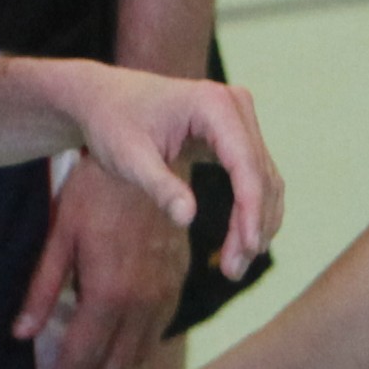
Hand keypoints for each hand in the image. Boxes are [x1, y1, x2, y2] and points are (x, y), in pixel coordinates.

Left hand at [14, 158, 189, 368]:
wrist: (152, 157)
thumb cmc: (97, 190)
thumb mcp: (61, 234)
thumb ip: (41, 289)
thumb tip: (20, 336)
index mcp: (110, 292)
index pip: (82, 358)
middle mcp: (143, 302)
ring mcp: (166, 294)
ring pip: (139, 357)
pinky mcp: (179, 283)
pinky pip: (158, 334)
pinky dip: (136, 358)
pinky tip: (119, 362)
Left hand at [39, 58, 281, 280]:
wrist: (105, 98)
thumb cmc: (112, 124)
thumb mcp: (128, 158)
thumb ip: (159, 186)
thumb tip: (187, 218)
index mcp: (213, 104)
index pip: (246, 163)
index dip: (251, 209)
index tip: (247, 248)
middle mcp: (235, 104)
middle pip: (260, 174)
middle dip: (253, 225)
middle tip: (233, 270)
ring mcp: (239, 116)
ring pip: (264, 178)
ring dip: (257, 223)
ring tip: (234, 265)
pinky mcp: (235, 132)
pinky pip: (254, 174)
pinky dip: (251, 209)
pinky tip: (240, 241)